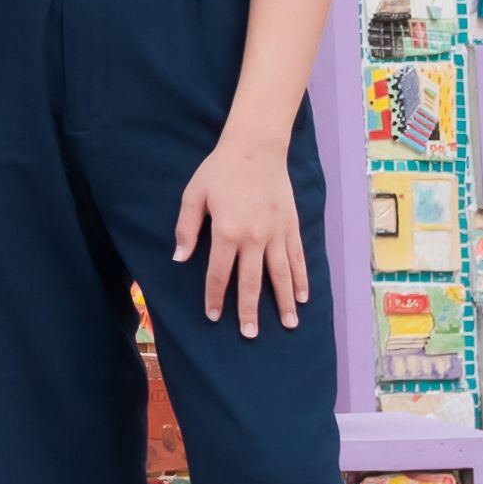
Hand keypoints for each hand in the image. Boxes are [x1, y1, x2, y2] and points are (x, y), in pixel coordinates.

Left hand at [173, 128, 308, 328]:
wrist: (255, 149)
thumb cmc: (219, 171)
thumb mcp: (193, 195)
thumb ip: (186, 228)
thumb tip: (180, 259)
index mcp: (226, 232)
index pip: (219, 274)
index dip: (215, 297)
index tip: (213, 316)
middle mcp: (254, 238)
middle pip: (252, 282)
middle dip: (249, 310)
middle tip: (249, 334)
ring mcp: (276, 234)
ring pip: (281, 275)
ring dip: (283, 302)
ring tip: (288, 325)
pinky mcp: (291, 226)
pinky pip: (298, 258)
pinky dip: (302, 279)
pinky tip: (303, 297)